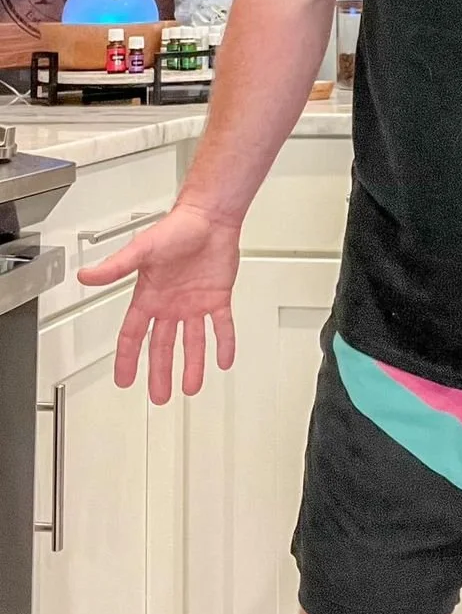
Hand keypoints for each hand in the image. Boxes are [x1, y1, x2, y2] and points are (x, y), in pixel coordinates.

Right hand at [77, 202, 240, 403]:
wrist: (210, 217)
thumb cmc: (176, 227)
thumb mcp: (141, 249)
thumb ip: (115, 267)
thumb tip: (86, 276)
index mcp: (149, 296)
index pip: (133, 335)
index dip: (127, 359)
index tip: (123, 380)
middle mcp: (170, 304)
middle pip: (162, 346)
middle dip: (160, 372)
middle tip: (158, 397)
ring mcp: (194, 303)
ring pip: (192, 342)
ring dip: (192, 364)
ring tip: (191, 387)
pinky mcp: (217, 297)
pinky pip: (221, 326)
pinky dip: (223, 343)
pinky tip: (224, 360)